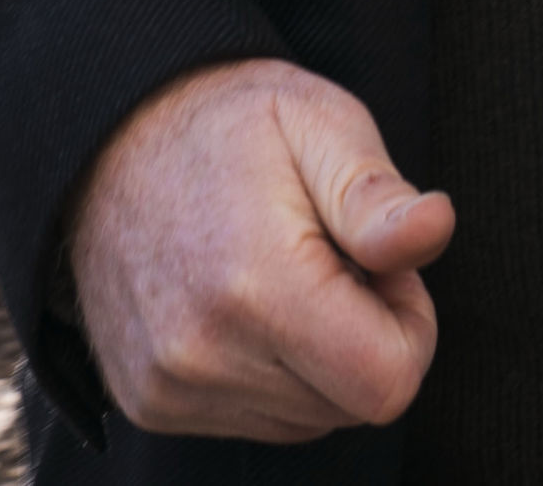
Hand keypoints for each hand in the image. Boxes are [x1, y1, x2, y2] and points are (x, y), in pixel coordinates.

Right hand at [61, 57, 453, 441]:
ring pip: (309, 418)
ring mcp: (169, 387)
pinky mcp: (150, 403)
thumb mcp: (318, 122)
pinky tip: (243, 302)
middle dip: (363, 334)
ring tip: (280, 271)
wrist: (106, 136)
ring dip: (318, 357)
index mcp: (256, 286)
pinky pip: (259, 420)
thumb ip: (377, 193)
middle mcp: (203, 355)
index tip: (378, 263)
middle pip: (352, 406)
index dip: (410, 323)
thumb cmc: (229, 124)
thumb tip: (436, 229)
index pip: (388, 382)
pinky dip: (271, 371)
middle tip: (325, 255)